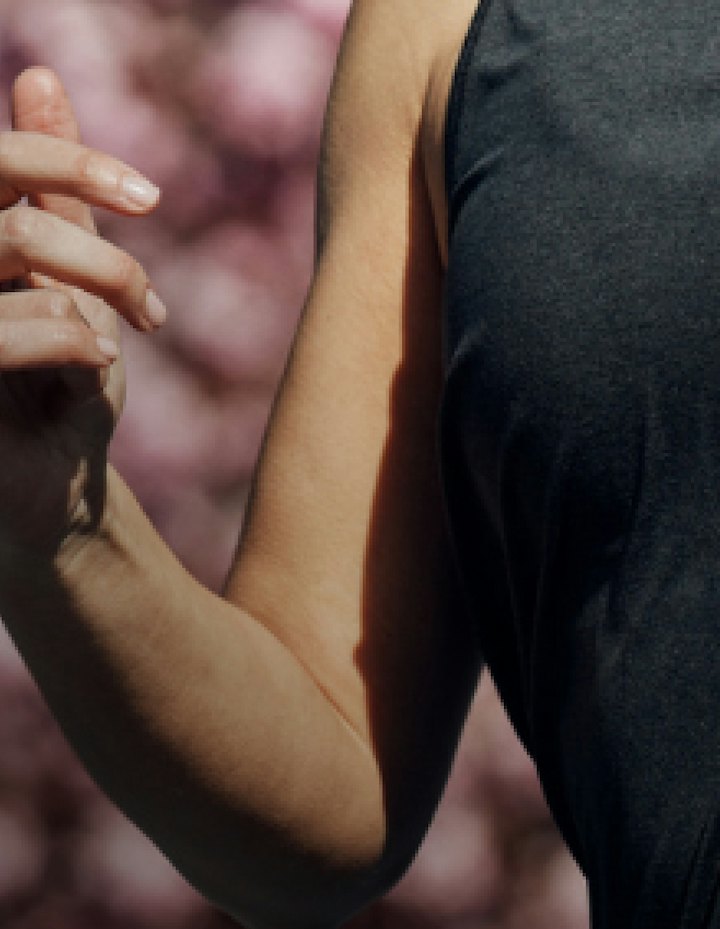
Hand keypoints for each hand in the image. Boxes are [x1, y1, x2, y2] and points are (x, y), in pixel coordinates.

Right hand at [0, 64, 165, 576]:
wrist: (45, 502)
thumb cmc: (50, 392)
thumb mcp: (66, 285)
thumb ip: (52, 196)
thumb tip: (40, 81)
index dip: (66, 161)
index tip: (148, 199)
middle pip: (15, 218)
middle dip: (98, 252)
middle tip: (150, 308)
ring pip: (14, 248)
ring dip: (91, 294)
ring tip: (115, 347)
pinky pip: (7, 327)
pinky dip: (67, 338)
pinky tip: (93, 368)